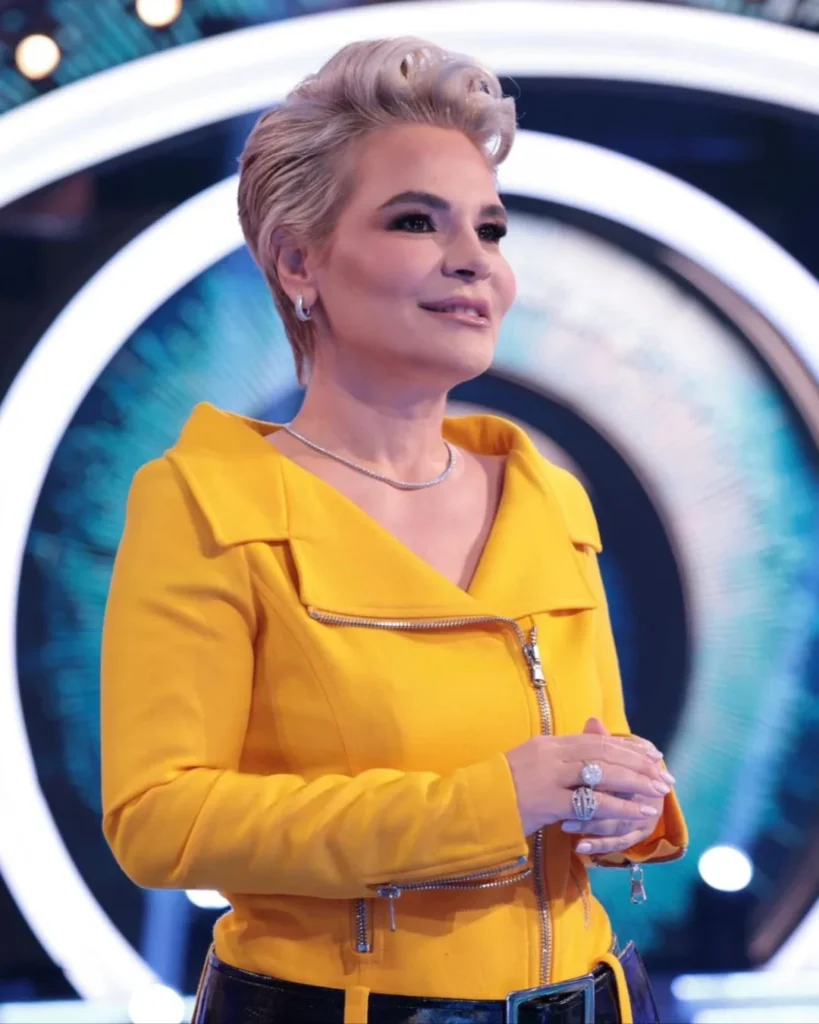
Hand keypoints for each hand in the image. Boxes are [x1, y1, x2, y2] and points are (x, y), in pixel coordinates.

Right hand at [504, 721, 668, 835]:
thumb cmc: (501, 792)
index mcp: (548, 744)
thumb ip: (560, 761)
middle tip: (664, 775)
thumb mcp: (531, 767)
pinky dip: (620, 807)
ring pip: (602, 772)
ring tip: (659, 792)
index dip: (627, 746)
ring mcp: (549, 776)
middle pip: (604, 752)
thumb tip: (586, 756)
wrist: (472, 808)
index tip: (652, 754)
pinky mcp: (548, 801)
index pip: (596, 739)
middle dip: (638, 763)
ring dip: (635, 782)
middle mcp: (551, 753)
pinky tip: (639, 812)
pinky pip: (592, 802)